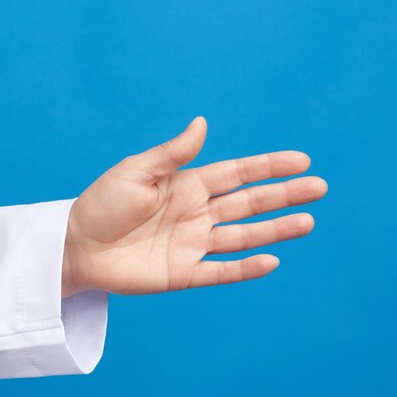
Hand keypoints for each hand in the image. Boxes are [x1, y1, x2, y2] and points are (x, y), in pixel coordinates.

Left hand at [61, 117, 326, 296]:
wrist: (76, 246)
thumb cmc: (101, 204)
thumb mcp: (136, 172)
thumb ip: (173, 154)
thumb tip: (203, 123)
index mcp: (187, 185)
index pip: (237, 173)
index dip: (269, 167)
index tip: (301, 160)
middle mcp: (197, 213)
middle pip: (249, 203)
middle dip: (284, 195)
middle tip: (319, 187)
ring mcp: (193, 244)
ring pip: (243, 236)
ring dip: (275, 230)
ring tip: (308, 222)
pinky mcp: (183, 273)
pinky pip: (221, 271)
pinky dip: (245, 267)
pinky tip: (271, 260)